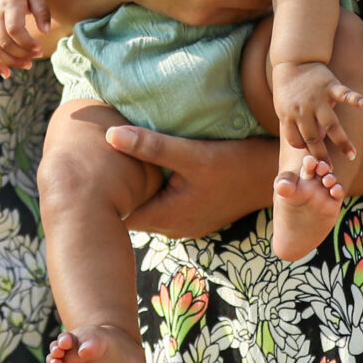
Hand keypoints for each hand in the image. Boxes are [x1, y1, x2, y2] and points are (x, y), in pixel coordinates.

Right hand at [0, 0, 58, 76]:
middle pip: (4, 42)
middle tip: (38, 55)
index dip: (26, 43)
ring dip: (10, 61)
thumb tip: (46, 31)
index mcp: (9, 6)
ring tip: (27, 65)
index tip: (40, 48)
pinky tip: (7, 74)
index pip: (14, 30)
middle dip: (21, 54)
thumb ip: (42, 11)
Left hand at [108, 125, 278, 238]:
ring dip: (136, 188)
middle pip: (131, 211)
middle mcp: (173, 226)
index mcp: (166, 217)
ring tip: (117, 163)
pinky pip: (164, 204)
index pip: (118, 215)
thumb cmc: (235, 165)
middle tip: (95, 163)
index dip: (100, 196)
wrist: (275, 177)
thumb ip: (151, 146)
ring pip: (148, 206)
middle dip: (115, 190)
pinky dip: (154, 188)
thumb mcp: (192, 153)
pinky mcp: (195, 213)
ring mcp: (185, 222)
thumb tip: (110, 136)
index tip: (87, 172)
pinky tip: (149, 168)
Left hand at [270, 60, 362, 163]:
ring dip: (342, 141)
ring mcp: (318, 99)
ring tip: (352, 155)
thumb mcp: (284, 108)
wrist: (293, 60)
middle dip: (323, 157)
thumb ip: (295, 125)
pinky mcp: (331, 86)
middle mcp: (304, 110)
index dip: (304, 151)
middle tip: (331, 173)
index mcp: (290, 116)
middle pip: (314, 138)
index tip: (314, 160)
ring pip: (331, 125)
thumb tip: (310, 145)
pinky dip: (359, 101)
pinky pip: (347, 95)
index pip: (296, 141)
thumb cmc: (288, 88)